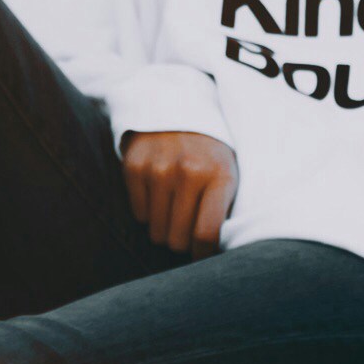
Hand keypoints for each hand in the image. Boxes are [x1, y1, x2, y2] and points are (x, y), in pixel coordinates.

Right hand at [121, 130, 239, 255]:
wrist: (177, 106)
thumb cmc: (209, 151)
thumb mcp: (229, 172)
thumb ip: (224, 209)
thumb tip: (213, 254)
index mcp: (219, 175)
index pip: (205, 234)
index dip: (202, 255)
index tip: (201, 257)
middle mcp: (188, 172)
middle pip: (178, 239)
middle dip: (183, 242)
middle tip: (187, 230)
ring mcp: (158, 169)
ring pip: (156, 232)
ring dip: (165, 229)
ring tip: (174, 211)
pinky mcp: (134, 167)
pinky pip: (140, 215)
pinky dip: (149, 213)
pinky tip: (159, 195)